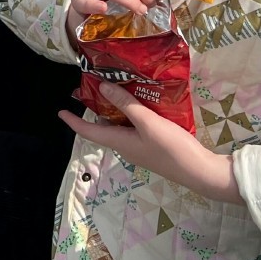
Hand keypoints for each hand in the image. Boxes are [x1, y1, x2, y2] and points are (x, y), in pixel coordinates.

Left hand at [58, 83, 240, 203]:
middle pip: (103, 127)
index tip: (60, 112)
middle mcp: (126, 146)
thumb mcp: (147, 122)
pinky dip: (130, 113)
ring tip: (113, 88)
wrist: (200, 171)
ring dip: (113, 109)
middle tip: (90, 88)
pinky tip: (139, 101)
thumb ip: (126, 104)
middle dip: (94, 109)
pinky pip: (134, 127)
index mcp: (120, 142)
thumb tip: (102, 88)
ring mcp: (139, 147)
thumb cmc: (171, 148)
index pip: (89, 132)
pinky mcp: (152, 145)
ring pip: (119, 126)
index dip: (73, 121)